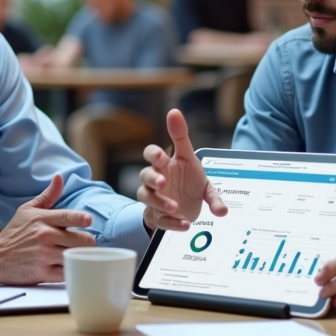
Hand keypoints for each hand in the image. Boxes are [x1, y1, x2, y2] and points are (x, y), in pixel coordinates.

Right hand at [0, 174, 94, 283]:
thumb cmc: (14, 232)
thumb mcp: (28, 210)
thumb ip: (48, 195)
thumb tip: (59, 177)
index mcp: (42, 219)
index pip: (68, 216)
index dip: (82, 218)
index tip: (89, 220)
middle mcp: (44, 236)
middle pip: (80, 240)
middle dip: (87, 242)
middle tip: (86, 244)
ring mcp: (44, 255)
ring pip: (76, 256)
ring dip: (81, 257)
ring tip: (81, 255)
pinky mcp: (43, 273)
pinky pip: (67, 273)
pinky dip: (72, 270)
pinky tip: (70, 266)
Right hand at [138, 109, 226, 230]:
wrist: (189, 209)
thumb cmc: (187, 181)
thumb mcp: (191, 160)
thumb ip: (183, 138)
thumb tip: (174, 111)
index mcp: (164, 165)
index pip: (150, 155)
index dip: (153, 154)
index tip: (161, 156)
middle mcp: (157, 181)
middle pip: (144, 176)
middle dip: (152, 179)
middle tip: (163, 182)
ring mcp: (156, 199)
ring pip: (147, 198)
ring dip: (159, 202)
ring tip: (175, 207)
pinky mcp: (159, 217)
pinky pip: (161, 220)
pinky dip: (172, 223)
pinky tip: (185, 224)